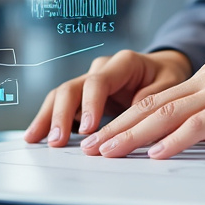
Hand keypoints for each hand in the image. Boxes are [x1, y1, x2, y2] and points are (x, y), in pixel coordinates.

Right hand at [23, 49, 192, 146]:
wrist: (162, 69)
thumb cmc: (167, 76)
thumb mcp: (170, 84)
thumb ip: (153, 98)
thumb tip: (133, 115)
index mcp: (123, 63)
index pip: (98, 82)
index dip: (90, 105)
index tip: (86, 129)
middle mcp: (101, 69)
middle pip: (72, 88)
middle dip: (60, 115)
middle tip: (56, 142)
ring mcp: (89, 81)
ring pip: (60, 96)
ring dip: (47, 118)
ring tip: (35, 139)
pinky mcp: (84, 96)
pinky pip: (62, 106)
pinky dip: (49, 121)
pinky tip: (37, 137)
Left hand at [80, 61, 204, 158]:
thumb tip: (181, 145)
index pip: (160, 101)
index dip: (126, 121)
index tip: (101, 139)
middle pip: (155, 105)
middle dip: (118, 128)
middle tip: (89, 149)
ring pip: (170, 113)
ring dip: (134, 135)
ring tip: (107, 152)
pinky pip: (201, 123)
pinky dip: (174, 140)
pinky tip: (154, 155)